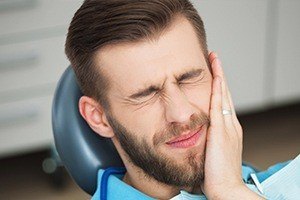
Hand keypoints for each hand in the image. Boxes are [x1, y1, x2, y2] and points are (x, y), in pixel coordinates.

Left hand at [201, 52, 263, 198]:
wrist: (226, 189)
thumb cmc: (217, 174)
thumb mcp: (212, 152)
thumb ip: (208, 140)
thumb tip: (198, 134)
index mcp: (228, 130)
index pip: (223, 102)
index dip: (219, 86)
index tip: (214, 73)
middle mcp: (231, 125)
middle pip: (226, 94)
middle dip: (220, 75)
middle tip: (215, 58)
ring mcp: (228, 127)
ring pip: (224, 96)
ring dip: (219, 77)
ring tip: (215, 60)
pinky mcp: (221, 132)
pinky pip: (219, 106)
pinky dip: (218, 91)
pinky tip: (216, 78)